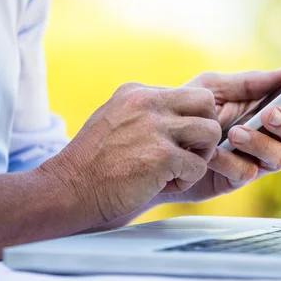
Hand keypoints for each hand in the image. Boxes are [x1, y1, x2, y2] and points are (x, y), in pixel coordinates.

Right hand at [45, 82, 221, 226]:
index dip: (188, 121)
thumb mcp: (114, 118)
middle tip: (188, 151)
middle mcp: (148, 102)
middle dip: (205, 129)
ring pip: (211, 132)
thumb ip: (144, 112)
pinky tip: (162, 184)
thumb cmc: (92, 162)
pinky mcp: (162, 155)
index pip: (187, 95)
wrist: (70, 188)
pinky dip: (186, 180)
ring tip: (177, 169)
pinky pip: (199, 166)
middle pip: (207, 102)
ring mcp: (156, 127)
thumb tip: (176, 114)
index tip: (170, 142)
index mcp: (138, 92)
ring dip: (200, 155)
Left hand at [154, 69, 280, 203]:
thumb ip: (248, 82)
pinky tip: (213, 154)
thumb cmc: (187, 110)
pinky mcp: (236, 179)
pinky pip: (248, 173)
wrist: (158, 141)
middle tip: (267, 114)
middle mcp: (266, 135)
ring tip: (235, 133)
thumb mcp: (213, 88)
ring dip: (261, 143)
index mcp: (265, 109)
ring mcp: (253, 158)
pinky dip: (232, 161)